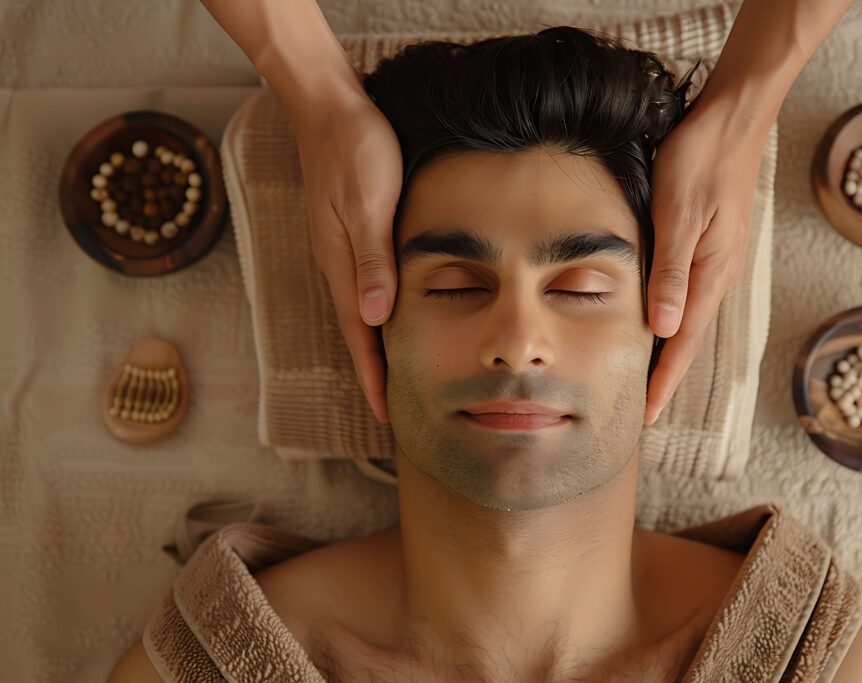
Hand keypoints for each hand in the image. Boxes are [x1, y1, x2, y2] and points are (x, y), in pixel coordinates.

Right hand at [288, 84, 402, 423]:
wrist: (328, 106)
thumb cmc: (355, 150)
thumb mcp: (368, 205)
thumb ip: (371, 261)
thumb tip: (374, 318)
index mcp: (341, 264)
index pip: (359, 335)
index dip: (374, 375)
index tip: (387, 413)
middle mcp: (337, 264)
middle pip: (358, 331)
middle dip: (374, 372)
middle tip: (394, 408)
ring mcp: (341, 249)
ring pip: (361, 311)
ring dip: (375, 346)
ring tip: (395, 375)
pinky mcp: (349, 233)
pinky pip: (363, 286)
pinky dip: (377, 313)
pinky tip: (389, 316)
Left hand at [644, 97, 769, 425]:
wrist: (733, 119)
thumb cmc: (701, 160)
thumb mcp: (679, 214)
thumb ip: (671, 272)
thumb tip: (664, 329)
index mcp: (710, 274)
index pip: (682, 343)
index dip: (663, 382)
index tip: (646, 417)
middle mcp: (718, 275)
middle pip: (688, 339)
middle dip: (666, 378)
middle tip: (642, 412)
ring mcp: (717, 261)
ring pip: (689, 319)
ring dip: (669, 353)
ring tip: (648, 381)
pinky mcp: (711, 246)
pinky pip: (691, 296)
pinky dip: (674, 320)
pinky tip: (661, 324)